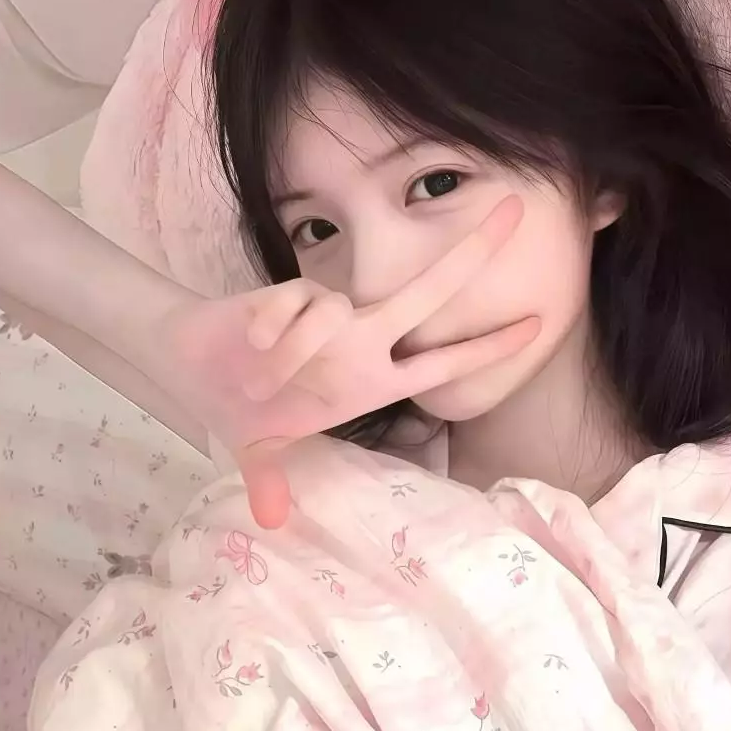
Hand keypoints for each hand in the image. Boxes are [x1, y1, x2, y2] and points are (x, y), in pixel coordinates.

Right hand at [159, 197, 539, 526]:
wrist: (193, 365)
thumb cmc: (243, 403)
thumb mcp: (261, 449)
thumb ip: (272, 479)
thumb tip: (270, 520)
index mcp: (370, 380)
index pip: (442, 364)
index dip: (486, 347)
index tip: (537, 325)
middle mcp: (360, 341)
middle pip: (427, 293)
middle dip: (471, 252)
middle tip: (518, 209)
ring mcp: (328, 315)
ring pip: (339, 311)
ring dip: (296, 353)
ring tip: (260, 382)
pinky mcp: (289, 293)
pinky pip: (297, 306)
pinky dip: (275, 330)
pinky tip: (252, 344)